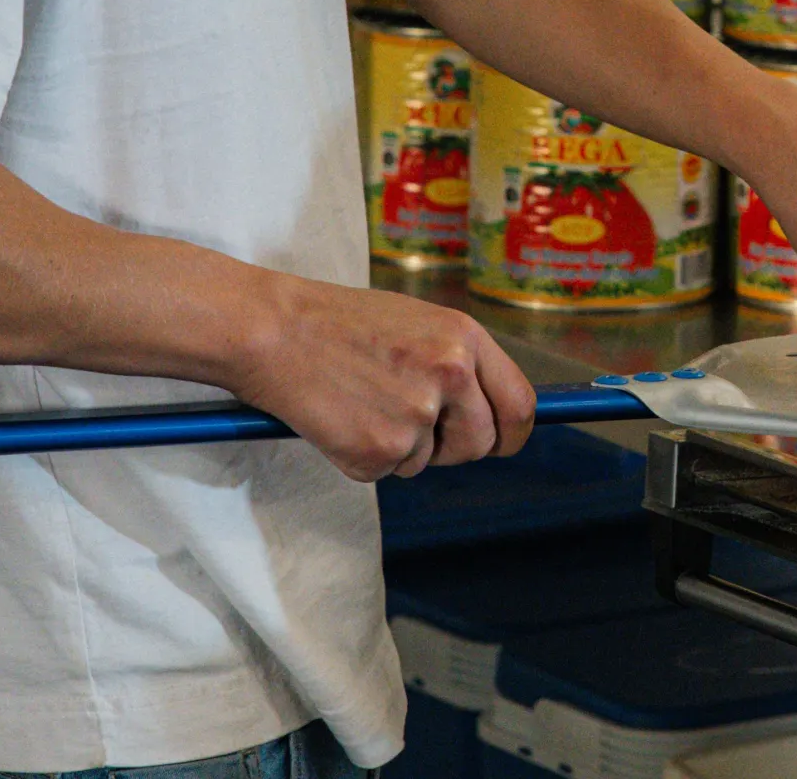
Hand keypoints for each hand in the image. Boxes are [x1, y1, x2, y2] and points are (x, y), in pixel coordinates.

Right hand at [232, 278, 536, 480]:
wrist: (276, 330)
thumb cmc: (344, 324)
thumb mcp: (421, 324)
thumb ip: (461, 363)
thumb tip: (492, 410)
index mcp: (465, 339)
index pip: (519, 403)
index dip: (513, 431)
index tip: (502, 441)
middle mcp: (450, 376)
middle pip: (481, 443)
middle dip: (453, 446)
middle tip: (412, 424)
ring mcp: (415, 416)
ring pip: (430, 461)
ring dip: (404, 449)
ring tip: (367, 404)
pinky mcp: (378, 451)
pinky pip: (387, 472)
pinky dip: (365, 457)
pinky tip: (343, 417)